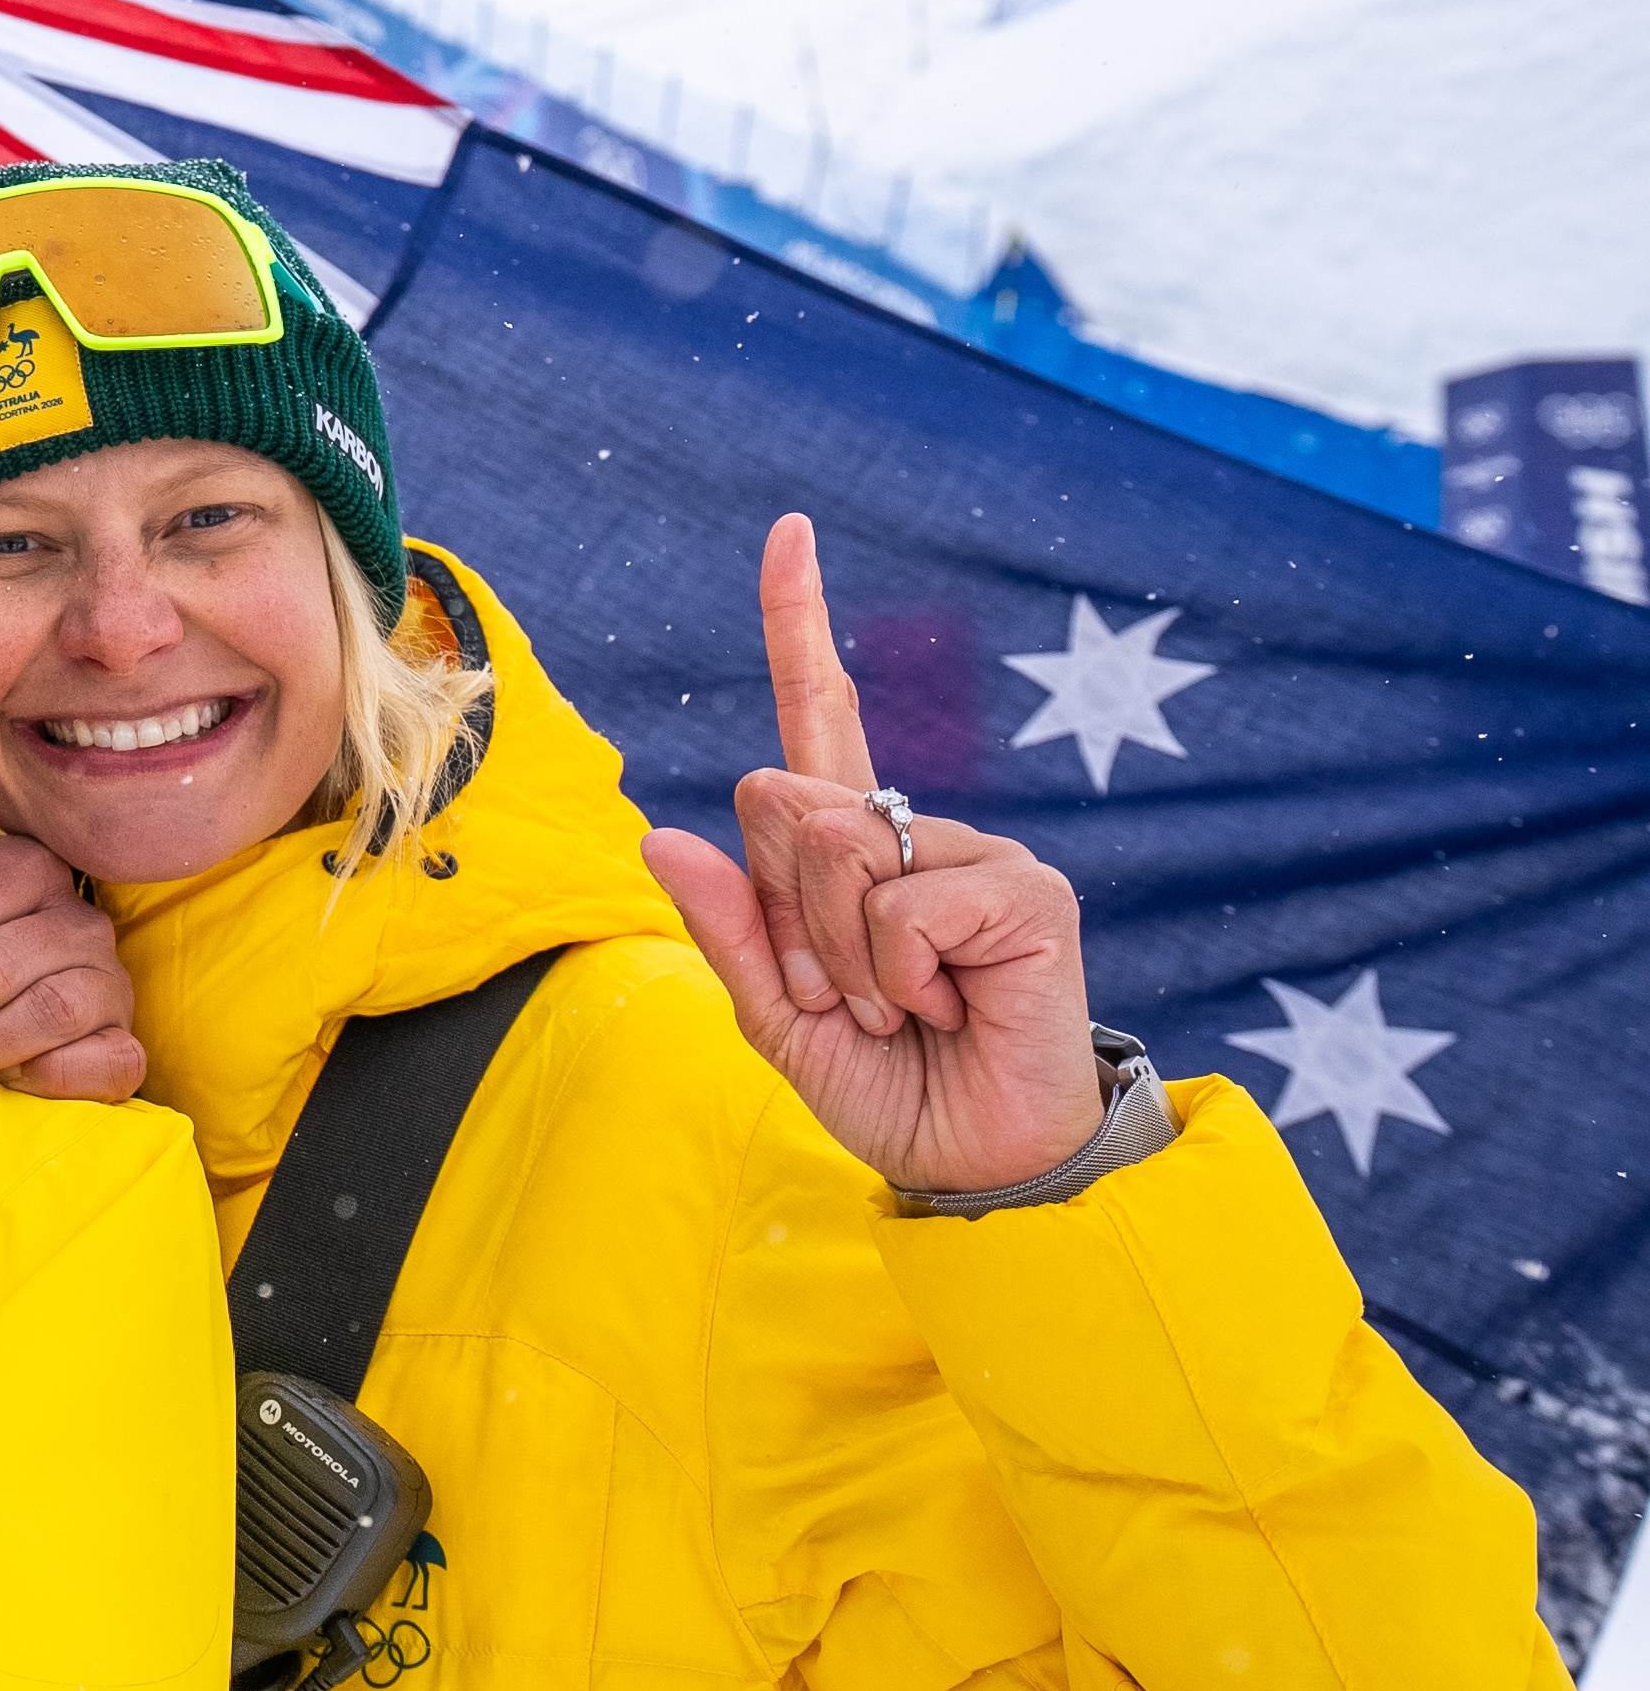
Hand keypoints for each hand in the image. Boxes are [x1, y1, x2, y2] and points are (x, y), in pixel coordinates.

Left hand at [642, 514, 1104, 1198]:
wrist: (977, 1159)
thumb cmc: (888, 1084)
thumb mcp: (778, 1015)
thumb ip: (727, 931)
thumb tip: (663, 838)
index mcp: (851, 849)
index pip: (821, 714)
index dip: (800, 622)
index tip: (791, 531)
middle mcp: (913, 830)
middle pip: (780, 804)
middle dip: (786, 920)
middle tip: (849, 997)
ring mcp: (975, 853)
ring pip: (835, 853)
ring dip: (842, 959)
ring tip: (903, 1010)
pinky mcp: (1026, 891)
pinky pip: (900, 906)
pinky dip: (898, 975)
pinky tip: (948, 1005)